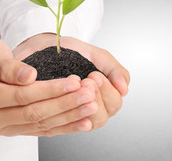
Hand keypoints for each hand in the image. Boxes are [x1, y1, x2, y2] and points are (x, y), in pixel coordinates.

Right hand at [0, 35, 98, 135]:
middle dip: (65, 104)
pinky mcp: (13, 129)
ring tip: (90, 107)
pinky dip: (63, 127)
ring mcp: (2, 127)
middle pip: (34, 113)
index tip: (74, 81)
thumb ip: (7, 65)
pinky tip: (82, 123)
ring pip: (40, 124)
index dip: (51, 89)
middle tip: (89, 95)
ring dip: (69, 116)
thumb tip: (29, 77)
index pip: (22, 95)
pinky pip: (41, 130)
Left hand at [13, 33, 129, 129]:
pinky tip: (66, 104)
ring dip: (83, 106)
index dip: (107, 91)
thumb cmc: (73, 52)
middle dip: (95, 97)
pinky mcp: (59, 115)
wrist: (47, 48)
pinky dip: (69, 115)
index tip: (94, 75)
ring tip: (75, 88)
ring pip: (87, 122)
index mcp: (105, 95)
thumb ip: (115, 70)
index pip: (115, 103)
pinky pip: (67, 124)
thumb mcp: (98, 56)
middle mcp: (92, 107)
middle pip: (103, 116)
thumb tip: (124, 90)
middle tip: (85, 81)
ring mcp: (76, 112)